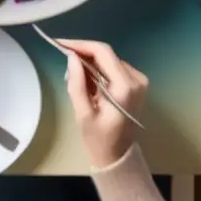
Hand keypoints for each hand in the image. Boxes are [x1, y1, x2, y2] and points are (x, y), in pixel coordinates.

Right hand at [60, 39, 147, 167]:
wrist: (118, 156)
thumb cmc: (99, 139)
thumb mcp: (83, 114)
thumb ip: (77, 83)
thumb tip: (72, 56)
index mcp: (125, 87)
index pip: (103, 52)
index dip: (81, 45)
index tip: (61, 44)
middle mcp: (136, 79)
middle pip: (106, 54)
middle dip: (83, 54)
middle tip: (64, 61)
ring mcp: (139, 81)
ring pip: (109, 60)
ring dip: (90, 64)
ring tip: (74, 78)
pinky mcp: (137, 84)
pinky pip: (114, 68)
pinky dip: (99, 71)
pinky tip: (88, 83)